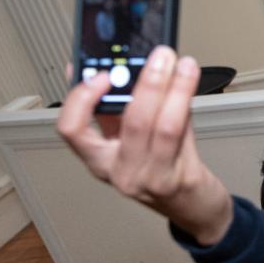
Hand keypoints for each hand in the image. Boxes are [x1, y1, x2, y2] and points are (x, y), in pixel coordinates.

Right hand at [56, 46, 232, 244]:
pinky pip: (181, 134)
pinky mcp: (178, 180)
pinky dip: (185, 104)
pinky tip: (189, 85)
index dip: (80, 99)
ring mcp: (149, 179)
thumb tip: (107, 66)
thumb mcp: (133, 138)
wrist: (193, 207)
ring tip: (183, 65)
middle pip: (130, 121)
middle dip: (148, 81)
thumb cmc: (164, 168)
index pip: (71, 129)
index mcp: (99, 159)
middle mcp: (119, 172)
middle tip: (161, 55)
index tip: (100, 73)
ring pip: (161, 125)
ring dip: (174, 88)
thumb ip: (120, 107)